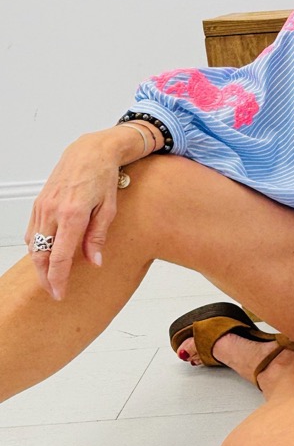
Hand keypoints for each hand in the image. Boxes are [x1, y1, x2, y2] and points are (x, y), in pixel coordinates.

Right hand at [25, 129, 132, 300]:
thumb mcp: (109, 209)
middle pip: (41, 255)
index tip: (60, 294)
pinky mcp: (39, 203)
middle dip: (46, 277)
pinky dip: (36, 247)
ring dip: (40, 264)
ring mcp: (42, 207)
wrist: (90, 151)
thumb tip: (94, 262)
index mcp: (72, 215)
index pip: (60, 257)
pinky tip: (45, 255)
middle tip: (55, 292)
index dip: (58, 279)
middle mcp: (53, 211)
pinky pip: (32, 231)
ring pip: (33, 245)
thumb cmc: (103, 177)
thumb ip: (98, 237)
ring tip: (51, 277)